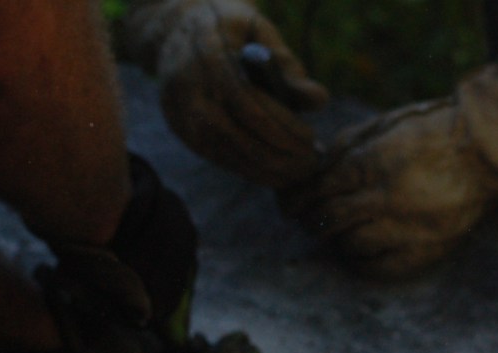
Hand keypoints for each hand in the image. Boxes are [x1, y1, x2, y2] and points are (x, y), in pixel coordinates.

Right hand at [125, 0, 327, 186]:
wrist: (178, 32)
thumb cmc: (232, 32)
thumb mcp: (260, 33)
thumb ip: (288, 66)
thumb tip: (319, 101)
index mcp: (209, 52)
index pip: (249, 101)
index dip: (282, 126)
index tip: (311, 139)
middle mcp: (187, 84)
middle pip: (237, 132)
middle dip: (278, 154)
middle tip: (310, 165)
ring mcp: (180, 110)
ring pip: (226, 151)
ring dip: (266, 169)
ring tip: (298, 174)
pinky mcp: (181, 129)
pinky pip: (217, 157)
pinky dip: (248, 171)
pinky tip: (274, 175)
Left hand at [283, 66, 497, 279]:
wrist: (488, 154)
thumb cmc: (433, 133)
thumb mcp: (385, 125)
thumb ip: (346, 147)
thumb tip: (312, 170)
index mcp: (374, 162)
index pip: (318, 189)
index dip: (296, 199)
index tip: (289, 204)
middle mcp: (386, 197)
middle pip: (328, 219)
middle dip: (310, 220)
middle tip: (307, 220)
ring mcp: (407, 228)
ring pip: (350, 245)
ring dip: (336, 240)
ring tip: (336, 232)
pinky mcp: (426, 249)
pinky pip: (380, 267)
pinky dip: (362, 262)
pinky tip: (358, 251)